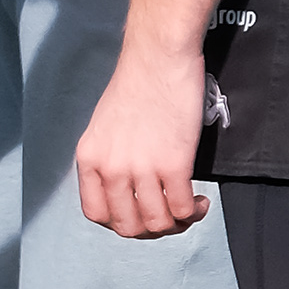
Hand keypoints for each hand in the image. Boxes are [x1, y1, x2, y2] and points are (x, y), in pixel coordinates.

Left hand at [76, 42, 211, 239]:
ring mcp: (140, 168)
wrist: (158, 57)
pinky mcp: (172, 164)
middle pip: (128, 226)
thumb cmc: (137, 85)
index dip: (121, 223)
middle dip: (152, 230)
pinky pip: (181, 209)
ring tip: (190, 208)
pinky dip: (193, 212)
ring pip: (157, 224)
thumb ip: (109, 158)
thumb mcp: (104, 127)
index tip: (140, 215)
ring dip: (177, 224)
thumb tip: (126, 189)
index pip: (96, 214)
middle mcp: (110, 168)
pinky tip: (199, 200)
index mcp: (89, 159)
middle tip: (170, 216)